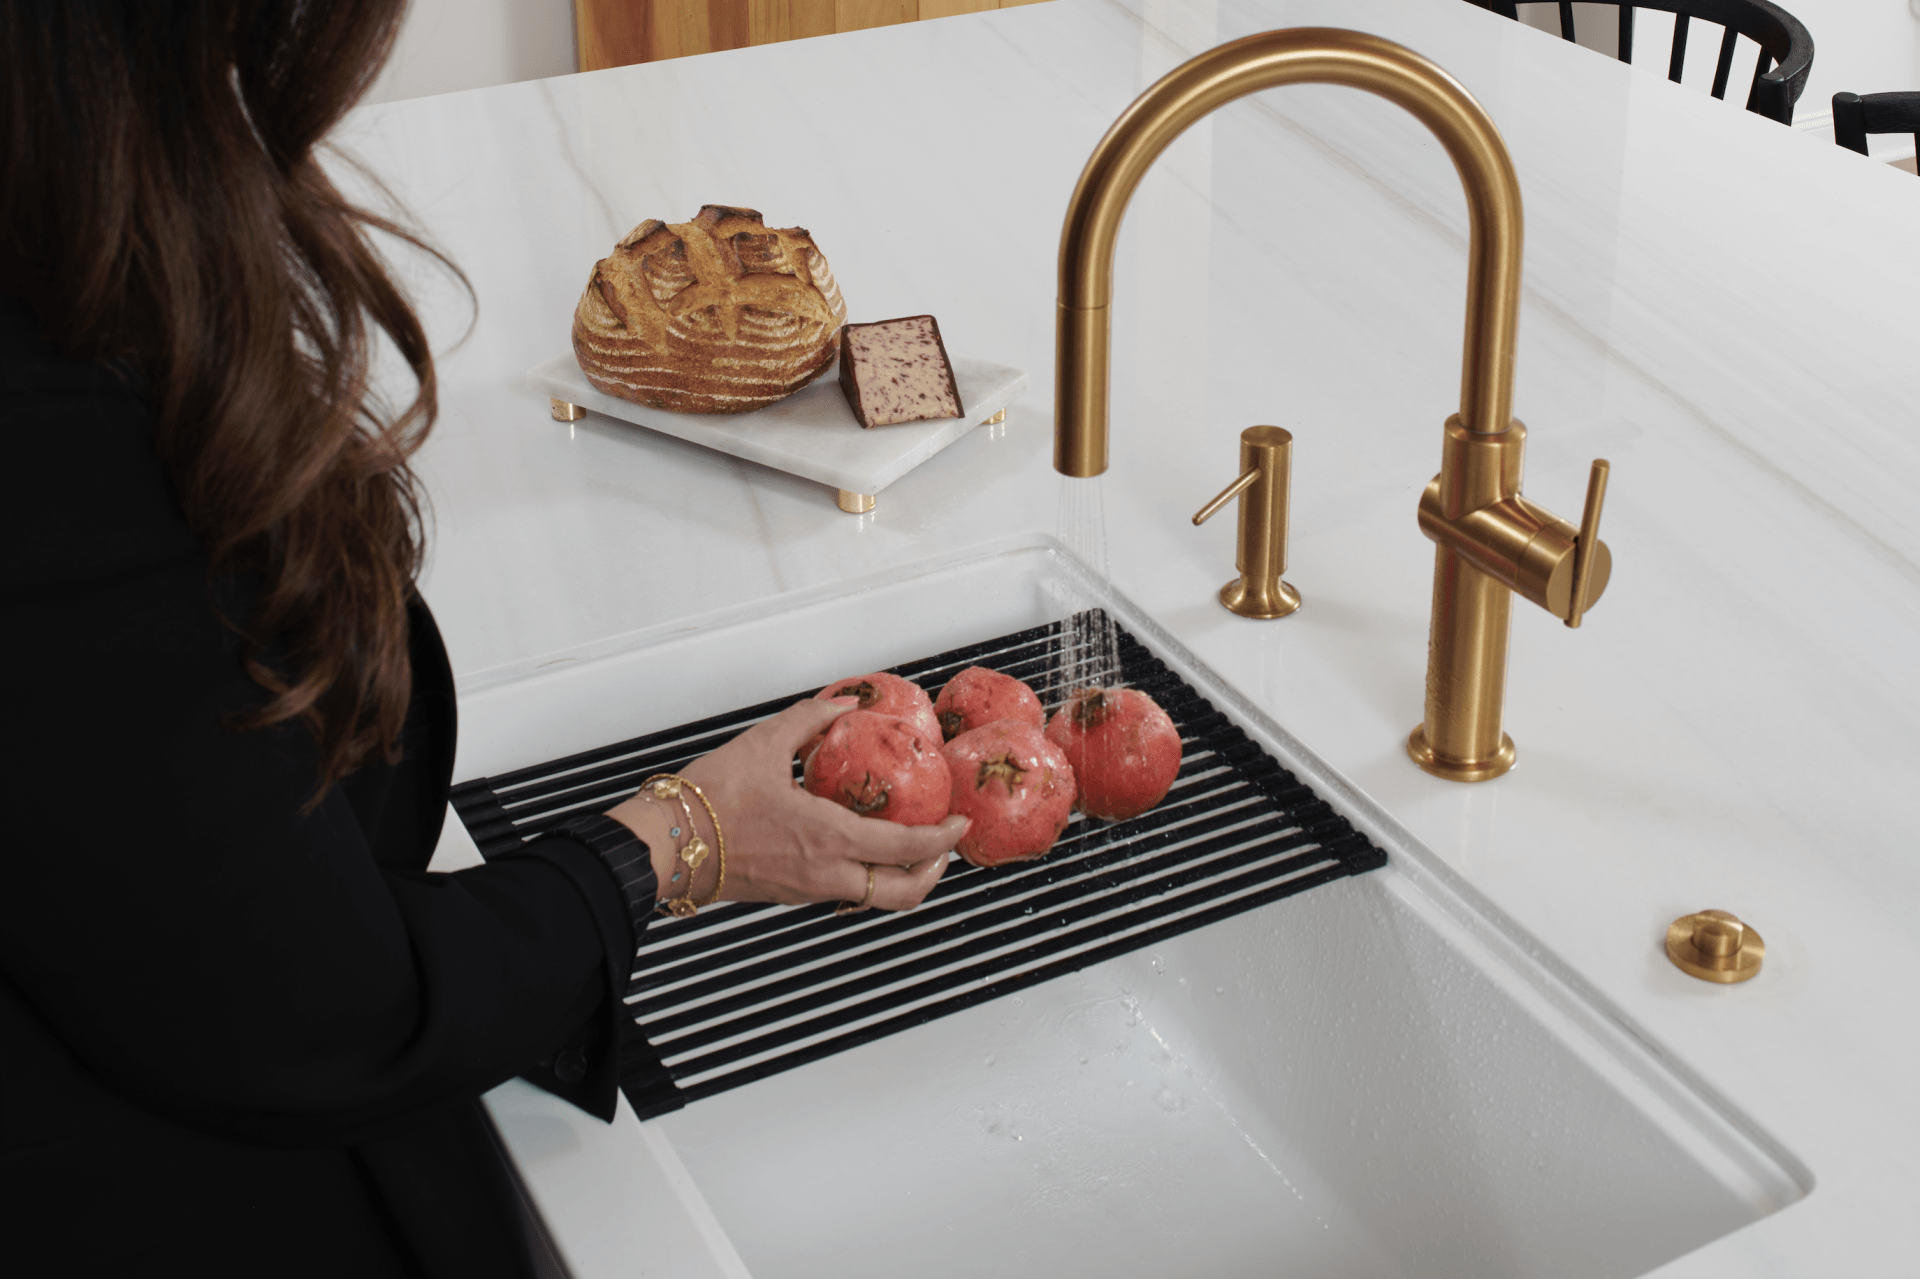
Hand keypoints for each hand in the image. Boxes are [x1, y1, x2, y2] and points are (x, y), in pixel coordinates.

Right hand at [607, 698, 964, 911]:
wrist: (664, 844)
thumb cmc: (708, 800)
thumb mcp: (765, 743)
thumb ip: (810, 719)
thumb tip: (840, 703)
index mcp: (827, 838)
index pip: (906, 849)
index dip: (942, 839)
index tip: (957, 824)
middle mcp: (824, 873)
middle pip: (902, 894)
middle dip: (932, 873)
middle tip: (942, 849)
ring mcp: (807, 890)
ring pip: (872, 900)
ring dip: (899, 878)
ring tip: (906, 848)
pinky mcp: (789, 894)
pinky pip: (842, 893)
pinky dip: (865, 876)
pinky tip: (858, 848)